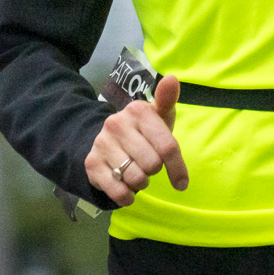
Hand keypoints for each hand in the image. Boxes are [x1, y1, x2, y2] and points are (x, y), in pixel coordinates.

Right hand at [85, 74, 188, 206]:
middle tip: (148, 164)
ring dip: (141, 183)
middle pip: (152, 164)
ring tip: (136, 173)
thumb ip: (167, 100)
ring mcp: (102, 143)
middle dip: (154, 171)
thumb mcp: (159, 116)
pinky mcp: (91, 163)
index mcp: (138, 111)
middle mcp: (117, 123)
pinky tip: (127, 189)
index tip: (181, 183)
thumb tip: (172, 78)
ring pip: (136, 178)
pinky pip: (118, 191)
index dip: (177, 168)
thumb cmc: (144, 131)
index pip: (167, 147)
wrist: (106, 141)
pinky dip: (127, 196)